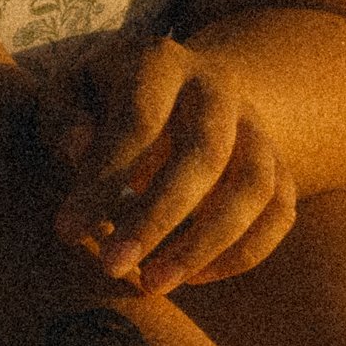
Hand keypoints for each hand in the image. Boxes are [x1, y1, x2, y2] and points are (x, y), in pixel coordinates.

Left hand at [38, 36, 297, 294]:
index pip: (139, 120)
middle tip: (112, 267)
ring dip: (207, 243)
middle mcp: (218, 87)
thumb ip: (64, 115)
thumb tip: (76, 148)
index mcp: (162, 62)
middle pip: (205, 152)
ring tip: (152, 284)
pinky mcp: (277, 162)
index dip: (103, 178)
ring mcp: (254, 124)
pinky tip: (193, 277)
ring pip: (255, 185)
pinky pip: (281, 210)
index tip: (67, 231)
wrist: (177, 84)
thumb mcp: (71, 90)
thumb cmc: (106, 98)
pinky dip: (246, 251)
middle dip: (158, 216)